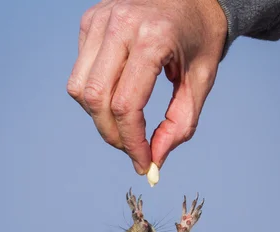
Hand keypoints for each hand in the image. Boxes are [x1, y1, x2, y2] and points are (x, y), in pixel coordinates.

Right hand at [67, 0, 226, 174]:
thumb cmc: (200, 38)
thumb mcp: (201, 82)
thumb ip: (179, 124)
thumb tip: (155, 160)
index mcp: (153, 38)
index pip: (126, 106)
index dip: (132, 143)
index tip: (143, 164)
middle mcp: (121, 24)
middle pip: (96, 100)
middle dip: (112, 135)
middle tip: (132, 149)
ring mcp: (101, 19)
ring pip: (79, 89)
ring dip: (98, 118)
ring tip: (123, 125)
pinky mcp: (91, 20)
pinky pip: (80, 72)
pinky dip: (94, 95)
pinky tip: (117, 94)